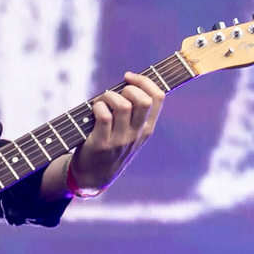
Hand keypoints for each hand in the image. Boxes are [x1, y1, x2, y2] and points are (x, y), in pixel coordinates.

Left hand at [61, 74, 164, 195]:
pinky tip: (94, 110)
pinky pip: (104, 117)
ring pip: (123, 106)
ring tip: (102, 101)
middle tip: (116, 92)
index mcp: (147, 128)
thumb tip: (129, 81)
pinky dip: (98, 107)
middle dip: (129, 87)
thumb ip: (134, 112)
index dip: (145, 81)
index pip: (158, 97)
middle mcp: (137, 133)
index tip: (129, 77)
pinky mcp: (102, 143)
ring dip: (109, 96)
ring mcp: (121, 139)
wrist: (94, 176)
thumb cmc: (111, 146)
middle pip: (144, 100)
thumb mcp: (130, 132)